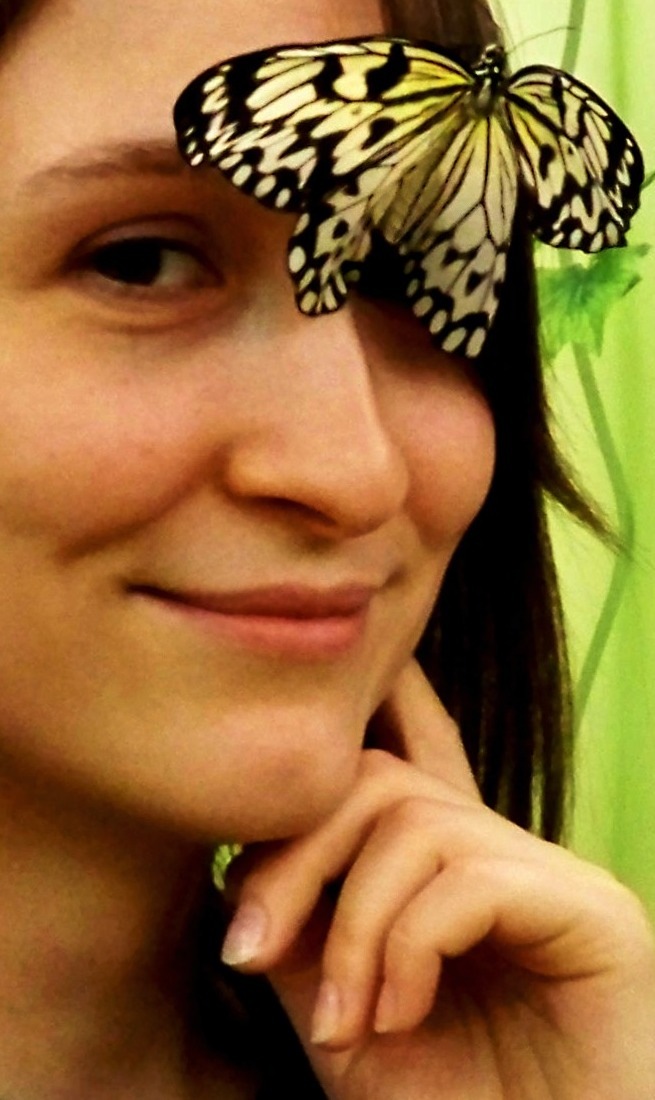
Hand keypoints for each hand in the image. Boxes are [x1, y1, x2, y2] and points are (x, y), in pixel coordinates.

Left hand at [221, 661, 654, 1098]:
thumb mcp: (345, 1019)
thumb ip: (301, 939)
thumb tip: (241, 874)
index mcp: (446, 869)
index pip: (406, 751)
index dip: (356, 719)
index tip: (260, 783)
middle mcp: (500, 852)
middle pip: (377, 780)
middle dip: (295, 859)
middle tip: (249, 952)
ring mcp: (548, 875)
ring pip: (414, 823)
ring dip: (352, 926)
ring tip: (346, 1024)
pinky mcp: (592, 912)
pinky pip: (468, 879)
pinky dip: (409, 949)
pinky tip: (400, 1017)